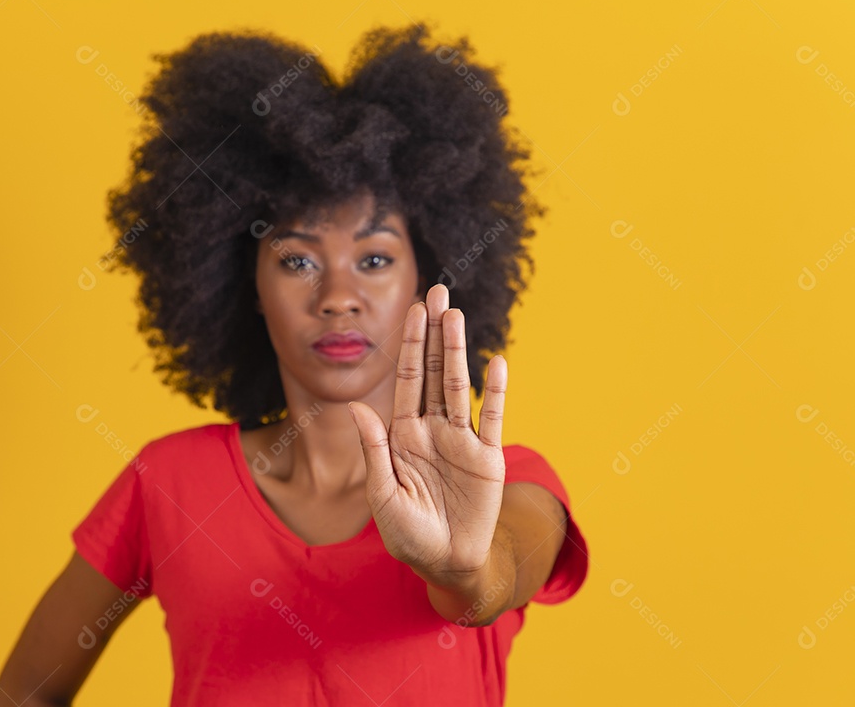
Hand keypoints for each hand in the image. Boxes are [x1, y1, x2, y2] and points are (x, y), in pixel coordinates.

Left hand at [348, 283, 507, 587]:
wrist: (445, 563)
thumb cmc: (408, 534)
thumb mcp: (383, 494)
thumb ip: (375, 450)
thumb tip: (357, 407)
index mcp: (403, 434)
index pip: (408, 379)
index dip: (411, 344)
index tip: (413, 310)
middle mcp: (432, 428)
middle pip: (434, 371)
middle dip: (435, 333)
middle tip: (437, 293)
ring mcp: (461, 440)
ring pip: (459, 386)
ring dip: (459, 351)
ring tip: (456, 316)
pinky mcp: (487, 457)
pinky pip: (490, 418)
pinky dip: (493, 391)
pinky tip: (496, 363)